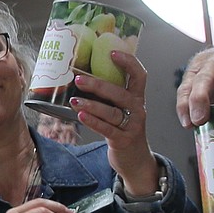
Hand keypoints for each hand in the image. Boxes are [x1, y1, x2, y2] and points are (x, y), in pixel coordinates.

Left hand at [71, 49, 159, 194]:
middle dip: (98, 85)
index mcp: (137, 98)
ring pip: (111, 112)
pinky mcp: (123, 141)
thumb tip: (84, 74)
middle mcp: (138, 110)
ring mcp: (132, 126)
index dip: (128, 62)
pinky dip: (93, 122)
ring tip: (74, 100)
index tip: (111, 52)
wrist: (135, 160)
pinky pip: (107, 129)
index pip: (139, 75)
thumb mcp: (122, 110)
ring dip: (91, 105)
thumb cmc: (124, 130)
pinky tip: (80, 116)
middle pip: (120, 93)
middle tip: (79, 79)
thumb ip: (110, 95)